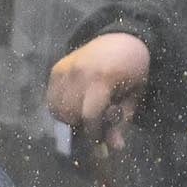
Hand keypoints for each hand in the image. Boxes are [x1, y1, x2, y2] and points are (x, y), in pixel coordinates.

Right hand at [45, 32, 150, 150]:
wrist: (121, 38)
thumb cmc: (132, 70)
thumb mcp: (134, 96)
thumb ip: (122, 121)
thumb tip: (114, 148)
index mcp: (103, 78)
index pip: (90, 115)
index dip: (94, 133)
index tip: (100, 141)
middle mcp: (79, 72)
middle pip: (70, 114)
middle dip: (82, 125)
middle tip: (94, 122)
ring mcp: (65, 69)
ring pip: (57, 108)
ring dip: (69, 117)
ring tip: (84, 111)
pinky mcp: (56, 69)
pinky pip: (51, 98)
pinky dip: (60, 107)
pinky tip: (74, 104)